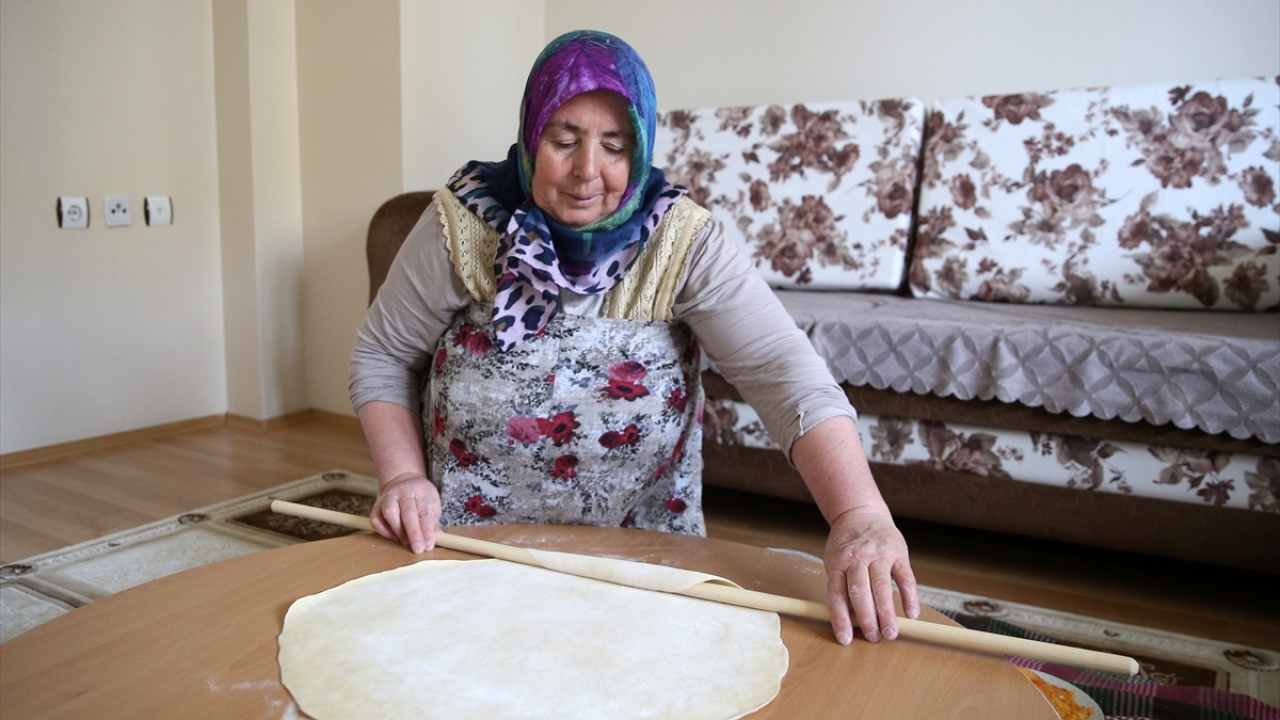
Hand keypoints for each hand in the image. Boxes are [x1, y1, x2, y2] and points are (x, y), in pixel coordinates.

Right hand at [369, 473, 440, 553]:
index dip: (427, 531)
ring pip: (390, 513)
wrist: (402, 480)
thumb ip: (434, 521)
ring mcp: (388, 498)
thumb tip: (438, 538)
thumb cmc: (420, 496)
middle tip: (418, 549)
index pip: (425, 513)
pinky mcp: (376, 505)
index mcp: (421, 491)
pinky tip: (394, 537)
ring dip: (398, 531)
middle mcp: (403, 492)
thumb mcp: (432, 503)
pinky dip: (383, 531)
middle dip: (413, 533)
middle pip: (408, 513)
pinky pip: (375, 519)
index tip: (428, 546)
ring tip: (405, 541)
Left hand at [824, 508, 919, 644]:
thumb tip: (849, 620)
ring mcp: (878, 554)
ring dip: (887, 613)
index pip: (836, 594)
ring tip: (890, 633)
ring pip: (882, 586)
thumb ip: (841, 587)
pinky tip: (912, 613)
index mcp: (838, 563)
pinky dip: (909, 596)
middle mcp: (857, 558)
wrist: (861, 513)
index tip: (845, 640)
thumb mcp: (835, 561)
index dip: (840, 619)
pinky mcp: (898, 553)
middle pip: (860, 591)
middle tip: (873, 638)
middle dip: (867, 618)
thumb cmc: (846, 545)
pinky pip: (905, 577)